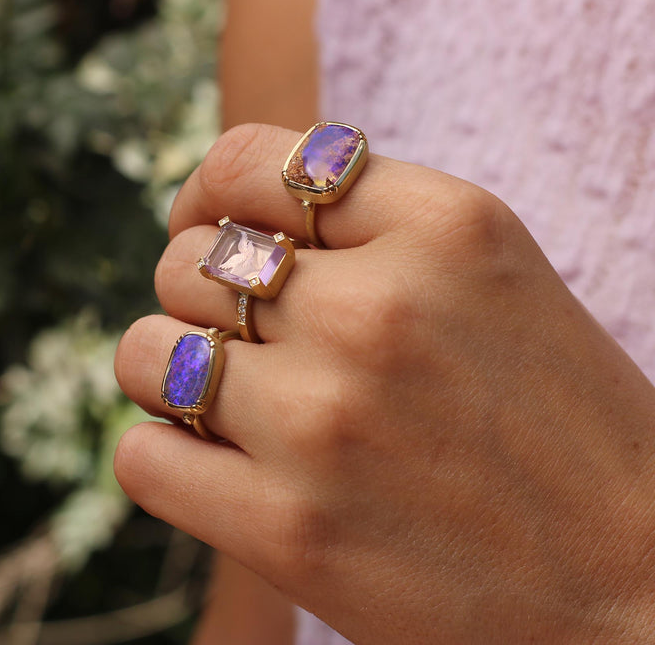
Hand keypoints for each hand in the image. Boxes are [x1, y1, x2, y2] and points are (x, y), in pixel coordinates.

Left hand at [114, 124, 654, 643]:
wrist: (634, 588)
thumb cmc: (555, 423)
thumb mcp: (486, 274)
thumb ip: (367, 223)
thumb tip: (222, 214)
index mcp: (442, 227)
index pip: (246, 159)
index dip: (205, 191)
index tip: (205, 225)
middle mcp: (377, 310)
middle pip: (187, 260)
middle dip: (199, 293)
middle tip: (244, 333)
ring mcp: (326, 422)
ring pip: (148, 351)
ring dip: (171, 369)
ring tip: (225, 397)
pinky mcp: (289, 531)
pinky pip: (143, 455)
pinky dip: (164, 452)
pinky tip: (215, 462)